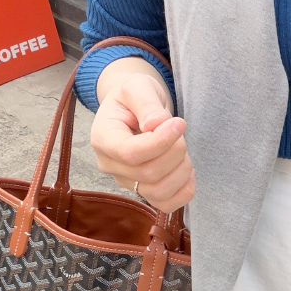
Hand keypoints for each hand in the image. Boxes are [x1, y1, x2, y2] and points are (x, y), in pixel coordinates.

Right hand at [90, 60, 194, 212]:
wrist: (134, 107)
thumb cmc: (134, 96)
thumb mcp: (138, 86)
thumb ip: (145, 102)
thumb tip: (156, 124)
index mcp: (103, 137)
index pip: (130, 153)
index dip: (160, 142)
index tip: (179, 123)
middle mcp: (110, 164)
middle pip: (148, 173)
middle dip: (175, 151)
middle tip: (179, 129)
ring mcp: (126, 181)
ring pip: (158, 192)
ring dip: (181, 170)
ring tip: (183, 148)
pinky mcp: (143, 190)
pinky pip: (165, 204)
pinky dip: (184, 191)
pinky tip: (188, 171)